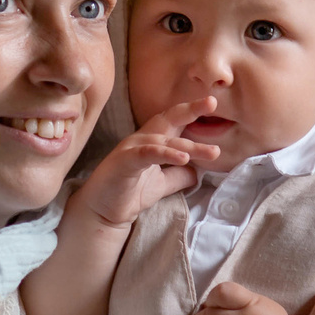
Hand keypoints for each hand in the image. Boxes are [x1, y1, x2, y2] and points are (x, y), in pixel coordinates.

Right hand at [72, 98, 221, 230]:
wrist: (102, 212)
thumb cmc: (128, 193)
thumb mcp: (162, 184)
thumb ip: (179, 175)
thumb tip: (199, 171)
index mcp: (151, 141)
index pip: (174, 121)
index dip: (192, 111)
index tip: (212, 103)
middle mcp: (141, 139)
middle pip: (168, 119)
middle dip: (190, 110)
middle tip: (212, 102)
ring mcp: (131, 149)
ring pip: (164, 141)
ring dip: (189, 147)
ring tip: (213, 152)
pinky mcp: (124, 162)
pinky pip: (147, 154)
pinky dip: (166, 154)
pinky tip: (183, 158)